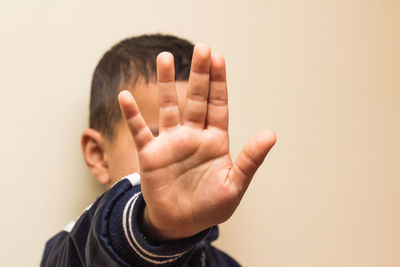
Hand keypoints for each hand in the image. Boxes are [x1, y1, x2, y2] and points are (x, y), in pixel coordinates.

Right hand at [118, 44, 275, 239]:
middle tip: (201, 48)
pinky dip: (132, 115)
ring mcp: (171, 143)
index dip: (218, 82)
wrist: (182, 224)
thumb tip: (271, 134)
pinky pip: (140, 131)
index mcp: (216, 141)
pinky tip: (125, 97)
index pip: (218, 105)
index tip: (218, 58)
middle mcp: (193, 136)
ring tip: (164, 57)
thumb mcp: (234, 185)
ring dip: (165, 83)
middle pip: (196, 98)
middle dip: (199, 74)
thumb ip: (250, 159)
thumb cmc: (210, 207)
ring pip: (168, 107)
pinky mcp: (151, 155)